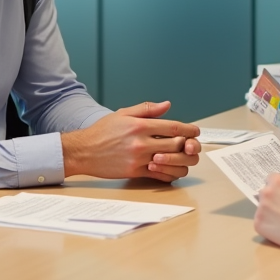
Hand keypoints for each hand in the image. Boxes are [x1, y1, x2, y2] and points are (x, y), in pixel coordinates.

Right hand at [61, 101, 200, 182]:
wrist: (83, 151)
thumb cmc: (102, 131)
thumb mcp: (124, 114)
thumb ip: (147, 109)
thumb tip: (167, 105)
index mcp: (140, 125)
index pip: (174, 127)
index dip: (189, 129)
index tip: (195, 131)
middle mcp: (141, 142)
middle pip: (176, 144)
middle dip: (187, 144)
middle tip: (190, 144)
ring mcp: (138, 158)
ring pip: (171, 161)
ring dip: (180, 159)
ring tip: (182, 156)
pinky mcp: (134, 172)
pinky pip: (159, 174)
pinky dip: (168, 172)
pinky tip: (169, 168)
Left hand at [253, 173, 279, 250]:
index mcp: (277, 181)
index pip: (272, 178)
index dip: (279, 186)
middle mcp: (265, 192)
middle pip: (265, 192)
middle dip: (272, 197)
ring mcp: (260, 208)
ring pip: (262, 207)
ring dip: (269, 210)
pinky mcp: (258, 223)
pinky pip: (260, 221)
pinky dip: (267, 224)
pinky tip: (278, 229)